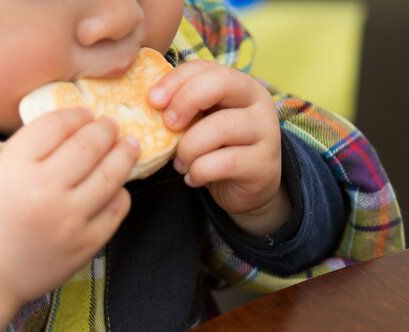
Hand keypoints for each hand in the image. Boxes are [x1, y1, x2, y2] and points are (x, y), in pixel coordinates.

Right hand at [0, 107, 139, 307]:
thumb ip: (28, 153)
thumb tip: (72, 130)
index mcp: (14, 167)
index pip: (56, 125)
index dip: (75, 115)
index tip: (84, 114)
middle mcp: (44, 189)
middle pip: (88, 144)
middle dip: (104, 129)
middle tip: (110, 125)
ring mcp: (69, 219)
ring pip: (110, 174)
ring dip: (123, 154)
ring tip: (127, 145)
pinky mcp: (85, 244)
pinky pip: (116, 209)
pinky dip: (120, 193)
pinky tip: (116, 186)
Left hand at [148, 60, 289, 234]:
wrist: (246, 187)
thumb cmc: (215, 149)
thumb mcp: (197, 123)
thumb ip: (180, 108)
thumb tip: (143, 101)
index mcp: (238, 84)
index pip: (205, 67)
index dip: (175, 80)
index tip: (152, 100)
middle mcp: (258, 101)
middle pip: (221, 83)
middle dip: (186, 101)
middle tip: (169, 125)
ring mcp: (265, 131)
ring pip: (220, 127)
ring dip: (189, 148)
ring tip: (180, 163)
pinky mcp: (262, 163)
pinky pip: (224, 162)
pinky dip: (199, 172)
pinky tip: (194, 177)